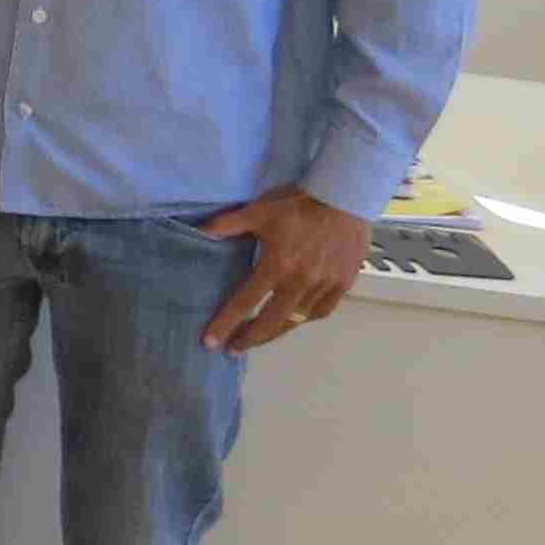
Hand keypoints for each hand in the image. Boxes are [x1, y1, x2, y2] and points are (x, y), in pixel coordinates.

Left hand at [197, 185, 371, 352]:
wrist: (345, 196)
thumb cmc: (299, 203)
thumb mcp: (257, 211)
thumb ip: (226, 225)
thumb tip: (198, 231)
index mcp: (277, 266)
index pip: (244, 303)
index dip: (225, 324)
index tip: (211, 342)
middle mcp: (301, 282)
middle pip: (271, 321)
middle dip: (250, 338)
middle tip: (234, 349)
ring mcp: (325, 285)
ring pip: (297, 320)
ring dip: (276, 331)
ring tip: (260, 338)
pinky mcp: (344, 284)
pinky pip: (322, 311)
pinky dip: (305, 318)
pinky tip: (294, 319)